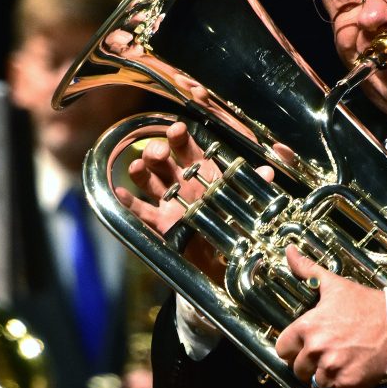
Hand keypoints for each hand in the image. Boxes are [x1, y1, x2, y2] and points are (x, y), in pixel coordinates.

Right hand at [117, 122, 283, 283]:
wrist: (226, 257)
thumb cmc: (235, 222)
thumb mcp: (248, 203)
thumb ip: (252, 186)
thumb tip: (267, 173)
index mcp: (203, 172)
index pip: (188, 149)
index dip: (180, 138)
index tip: (177, 130)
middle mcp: (183, 183)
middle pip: (164, 161)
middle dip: (158, 152)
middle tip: (159, 153)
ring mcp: (169, 202)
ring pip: (150, 181)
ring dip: (141, 172)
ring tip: (137, 167)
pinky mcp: (161, 223)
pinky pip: (141, 212)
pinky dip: (129, 203)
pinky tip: (119, 193)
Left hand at [275, 243, 386, 387]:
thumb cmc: (367, 306)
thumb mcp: (335, 285)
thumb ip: (307, 270)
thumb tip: (289, 251)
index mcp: (308, 327)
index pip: (282, 349)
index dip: (293, 348)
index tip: (304, 346)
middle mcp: (317, 350)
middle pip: (297, 370)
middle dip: (308, 365)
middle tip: (325, 355)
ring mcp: (333, 370)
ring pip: (314, 385)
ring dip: (324, 379)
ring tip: (337, 367)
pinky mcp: (349, 386)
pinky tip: (346, 379)